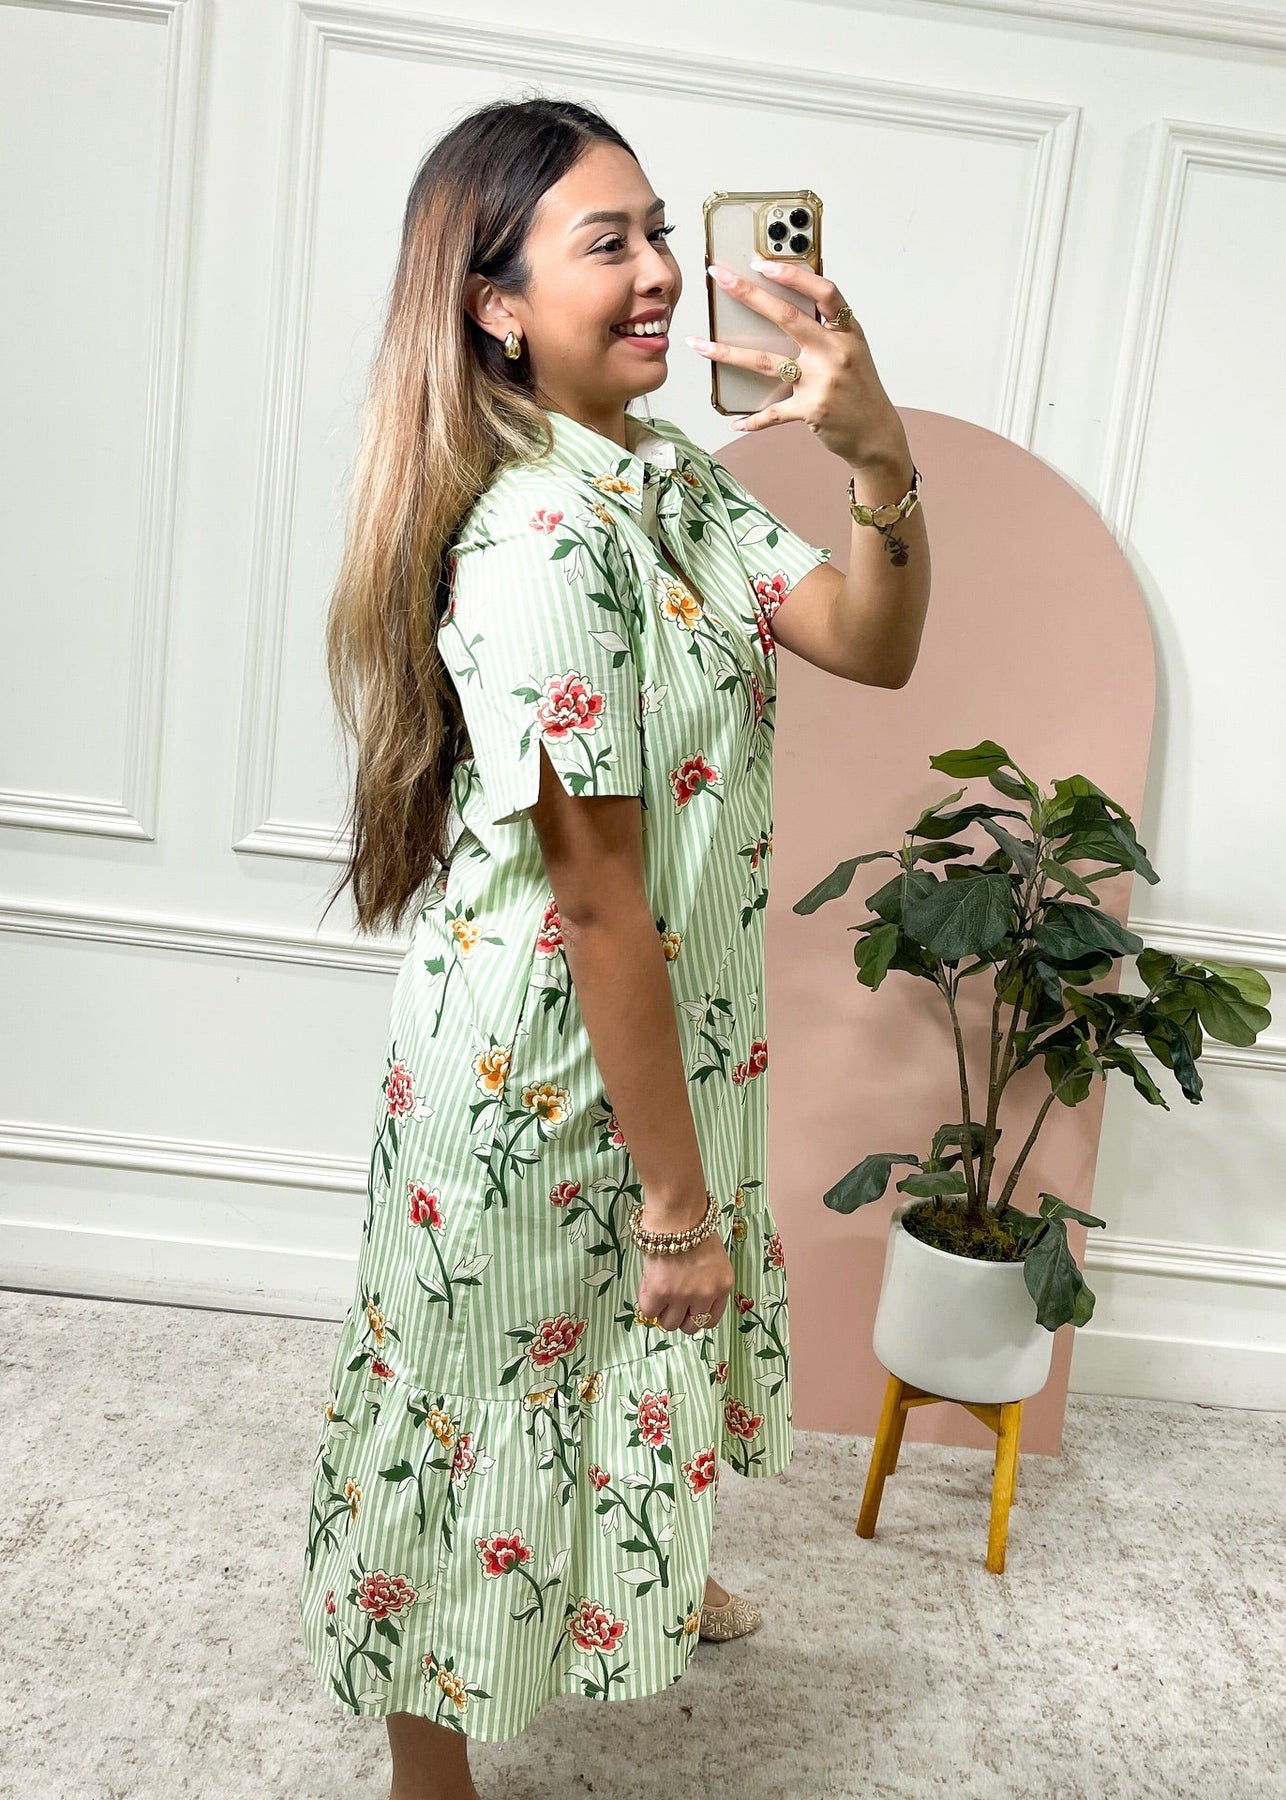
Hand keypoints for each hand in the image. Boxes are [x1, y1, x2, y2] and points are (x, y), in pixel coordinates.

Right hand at [636, 1231, 733, 1336]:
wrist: (678, 1214)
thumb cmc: (694, 1226)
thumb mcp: (713, 1258)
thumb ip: (705, 1279)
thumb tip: (686, 1293)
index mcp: (723, 1286)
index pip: (711, 1320)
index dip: (695, 1316)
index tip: (686, 1309)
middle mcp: (706, 1295)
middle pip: (691, 1327)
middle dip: (679, 1317)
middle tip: (670, 1302)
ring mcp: (683, 1296)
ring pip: (669, 1324)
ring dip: (662, 1311)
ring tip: (658, 1293)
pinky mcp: (661, 1292)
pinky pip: (649, 1312)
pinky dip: (647, 1303)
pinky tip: (648, 1287)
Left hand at [690, 259, 907, 469]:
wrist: (876, 434)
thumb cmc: (860, 390)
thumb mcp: (852, 351)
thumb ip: (826, 330)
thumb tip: (787, 305)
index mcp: (846, 332)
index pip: (822, 292)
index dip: (792, 274)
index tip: (761, 262)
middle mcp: (835, 352)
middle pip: (786, 317)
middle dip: (749, 294)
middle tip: (721, 277)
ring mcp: (822, 381)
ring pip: (766, 362)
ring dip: (728, 353)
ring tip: (699, 345)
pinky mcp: (810, 410)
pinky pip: (773, 413)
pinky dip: (753, 420)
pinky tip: (735, 421)